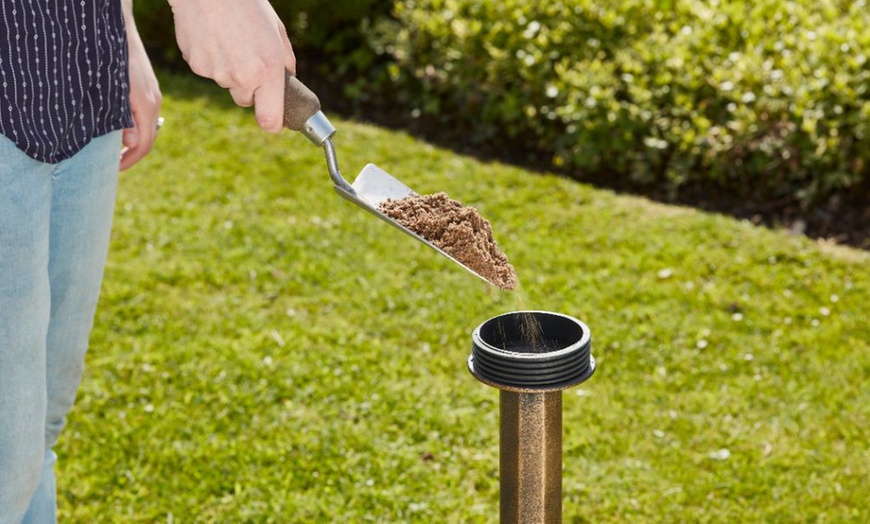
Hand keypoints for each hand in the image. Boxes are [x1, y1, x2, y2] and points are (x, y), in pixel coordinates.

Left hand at [121, 0, 162, 170]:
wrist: (117, 27)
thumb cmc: (110, 57)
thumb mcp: (112, 92)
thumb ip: (120, 117)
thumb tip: (129, 141)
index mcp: (146, 106)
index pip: (144, 145)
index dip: (129, 161)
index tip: (112, 169)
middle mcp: (154, 103)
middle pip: (148, 139)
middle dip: (131, 155)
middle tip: (111, 164)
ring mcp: (154, 96)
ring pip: (148, 128)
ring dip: (132, 142)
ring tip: (113, 149)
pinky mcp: (149, 90)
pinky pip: (145, 117)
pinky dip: (134, 128)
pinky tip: (118, 127)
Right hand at [169, 0, 296, 132]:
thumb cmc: (248, 5)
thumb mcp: (277, 31)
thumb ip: (285, 62)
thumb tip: (288, 82)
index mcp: (268, 70)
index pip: (270, 119)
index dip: (272, 124)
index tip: (274, 122)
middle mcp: (242, 77)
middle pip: (245, 100)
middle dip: (249, 87)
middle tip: (248, 58)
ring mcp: (216, 73)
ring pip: (226, 83)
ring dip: (229, 69)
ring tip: (229, 39)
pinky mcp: (196, 65)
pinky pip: (207, 70)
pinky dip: (210, 58)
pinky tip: (213, 36)